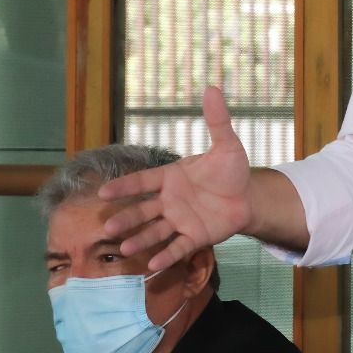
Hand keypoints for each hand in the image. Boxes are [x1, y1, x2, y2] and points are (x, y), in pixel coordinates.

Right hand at [99, 86, 251, 271]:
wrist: (248, 196)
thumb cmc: (232, 170)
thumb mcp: (226, 144)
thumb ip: (217, 120)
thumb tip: (212, 87)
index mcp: (171, 177)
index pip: (143, 181)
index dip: (125, 186)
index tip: (104, 192)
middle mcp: (170, 200)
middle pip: (144, 209)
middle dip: (126, 217)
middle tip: (108, 227)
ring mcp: (180, 220)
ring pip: (156, 230)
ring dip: (141, 239)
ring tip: (124, 248)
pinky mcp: (194, 236)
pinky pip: (178, 246)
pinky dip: (166, 255)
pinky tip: (152, 265)